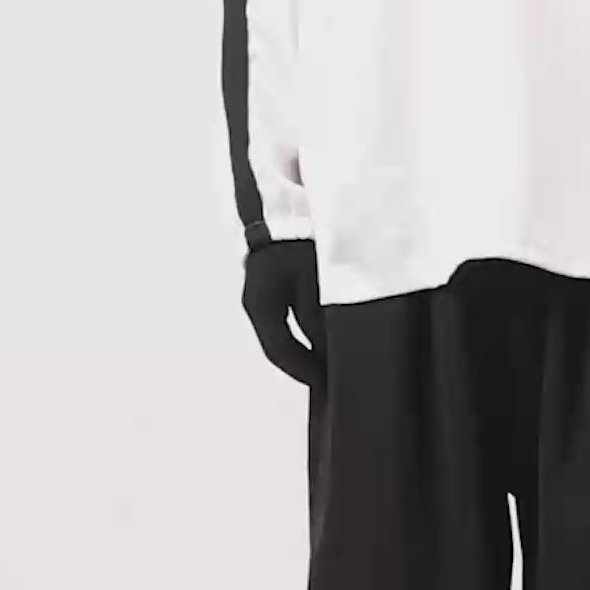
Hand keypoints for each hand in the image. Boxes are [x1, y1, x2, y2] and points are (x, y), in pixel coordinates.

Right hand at [241, 238, 326, 387]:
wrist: (284, 204)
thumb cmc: (298, 238)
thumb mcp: (313, 279)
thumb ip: (317, 316)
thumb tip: (325, 350)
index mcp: (261, 305)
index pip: (280, 351)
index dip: (304, 372)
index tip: (327, 385)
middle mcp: (257, 303)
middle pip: (281, 346)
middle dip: (307, 364)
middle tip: (333, 379)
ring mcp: (263, 293)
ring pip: (285, 333)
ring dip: (308, 348)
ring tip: (333, 360)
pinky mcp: (275, 284)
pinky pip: (289, 317)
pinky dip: (307, 330)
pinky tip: (326, 334)